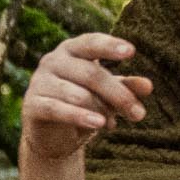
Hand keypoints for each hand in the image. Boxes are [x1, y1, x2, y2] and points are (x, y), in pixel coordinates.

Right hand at [20, 34, 153, 162]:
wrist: (53, 136)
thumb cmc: (83, 105)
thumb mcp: (107, 95)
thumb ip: (126, 88)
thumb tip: (147, 86)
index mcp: (71, 50)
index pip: (91, 43)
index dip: (110, 46)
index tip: (131, 52)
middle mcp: (53, 61)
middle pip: (91, 74)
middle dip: (118, 95)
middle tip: (139, 114)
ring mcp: (39, 82)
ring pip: (78, 94)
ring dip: (100, 110)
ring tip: (112, 125)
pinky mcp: (32, 104)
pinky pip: (58, 109)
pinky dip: (80, 117)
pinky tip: (98, 124)